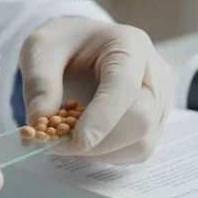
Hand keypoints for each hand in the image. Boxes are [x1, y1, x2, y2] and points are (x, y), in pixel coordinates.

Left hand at [20, 18, 171, 163]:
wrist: (79, 45)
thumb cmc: (64, 43)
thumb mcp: (41, 49)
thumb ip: (39, 81)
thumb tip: (39, 121)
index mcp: (128, 44)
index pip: (124, 86)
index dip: (102, 118)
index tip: (74, 141)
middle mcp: (153, 72)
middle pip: (140, 120)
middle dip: (97, 142)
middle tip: (58, 146)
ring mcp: (159, 99)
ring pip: (141, 142)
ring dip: (100, 152)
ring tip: (68, 141)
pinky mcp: (155, 122)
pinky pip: (137, 149)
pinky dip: (108, 154)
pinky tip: (85, 141)